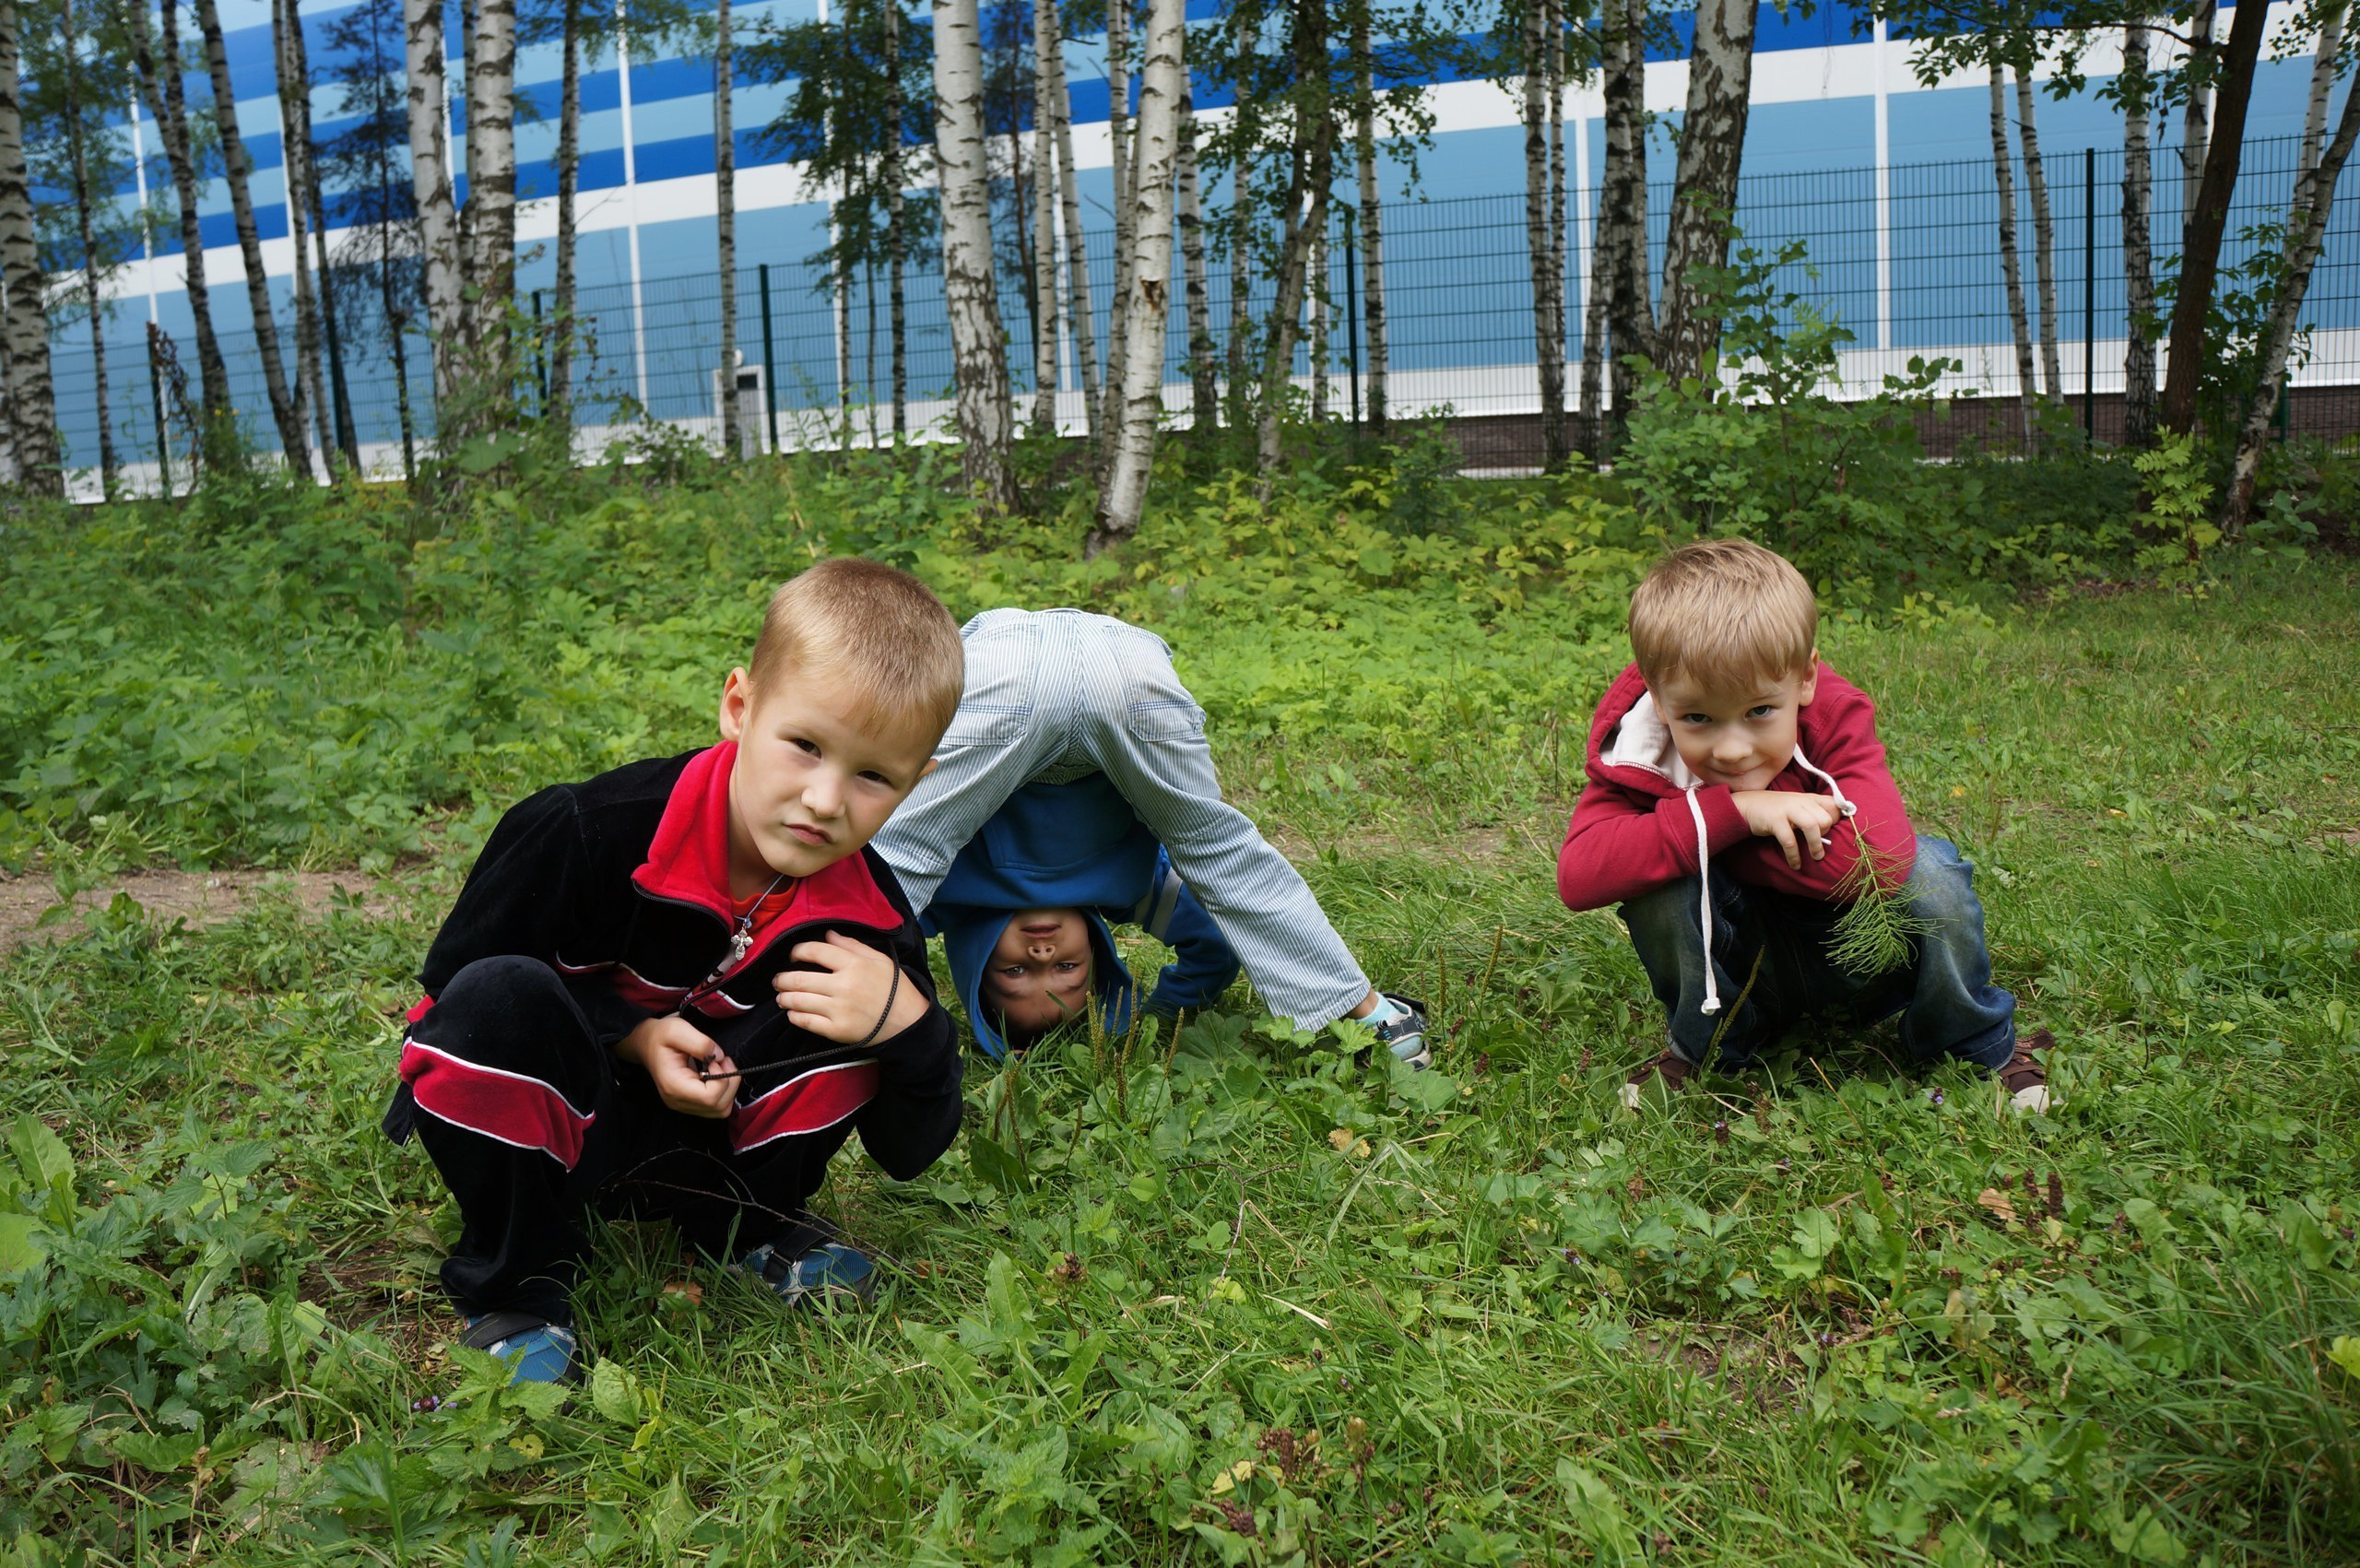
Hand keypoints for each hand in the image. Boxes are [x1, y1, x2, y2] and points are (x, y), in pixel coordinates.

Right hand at [617, 1014, 736, 1117]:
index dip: (722, 1078)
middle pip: (719, 1106)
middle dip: (730, 1082)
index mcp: (674, 1085)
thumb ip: (700, 1043)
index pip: (710, 1097)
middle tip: (724, 1061)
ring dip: (729, 1088)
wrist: (645, 1043)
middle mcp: (678, 1101)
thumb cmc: (660, 1036)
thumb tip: (719, 1057)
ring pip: (720, 1110)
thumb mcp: (677, 1030)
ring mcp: (683, 1105)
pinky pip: (715, 1107)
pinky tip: (717, 1074)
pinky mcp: (689, 1103)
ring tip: (721, 1067)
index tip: (716, 1059)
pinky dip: (723, 1092)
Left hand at [773, 930, 930, 1045]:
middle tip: (778, 980)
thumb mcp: (878, 959)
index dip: (797, 951)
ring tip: (781, 997)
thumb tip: (827, 935)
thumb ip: (852, 945)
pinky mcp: (837, 1030)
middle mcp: (844, 986)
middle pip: (800, 978)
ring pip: (798, 1001)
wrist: (907, 1022)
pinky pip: (806, 1022)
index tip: (792, 955)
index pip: (815, 951)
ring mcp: (839, 1010)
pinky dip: (794, 1016)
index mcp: (854, 965)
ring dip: (784, 998)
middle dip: (782, 978)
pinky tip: (792, 1013)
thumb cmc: (893, 988)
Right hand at [1731, 790, 1845, 870]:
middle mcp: (1800, 801)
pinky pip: (1790, 841)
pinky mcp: (1775, 821)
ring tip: (1816, 857)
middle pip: (1825, 819)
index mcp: (1808, 798)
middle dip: (1826, 834)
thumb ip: (1813, 811)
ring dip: (1816, 846)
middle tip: (1819, 843)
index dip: (1838, 820)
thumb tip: (1832, 826)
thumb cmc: (1775, 809)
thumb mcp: (1796, 805)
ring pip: (1811, 827)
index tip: (1833, 831)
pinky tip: (1795, 864)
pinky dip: (1794, 856)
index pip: (1834, 806)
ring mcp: (1787, 810)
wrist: (1746, 805)